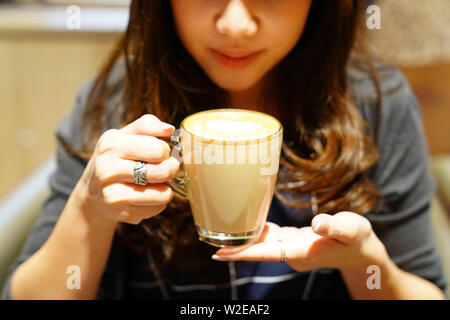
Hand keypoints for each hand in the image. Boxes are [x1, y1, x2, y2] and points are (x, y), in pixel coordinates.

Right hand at [75, 114, 179, 224]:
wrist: (93, 189)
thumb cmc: (117, 156)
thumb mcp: (127, 134)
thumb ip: (148, 125)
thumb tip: (168, 129)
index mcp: (111, 144)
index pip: (158, 149)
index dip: (165, 150)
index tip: (161, 152)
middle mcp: (107, 169)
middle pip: (162, 172)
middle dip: (171, 169)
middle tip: (167, 167)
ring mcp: (112, 194)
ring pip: (163, 194)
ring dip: (166, 187)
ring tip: (156, 181)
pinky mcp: (121, 213)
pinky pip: (158, 208)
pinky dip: (158, 202)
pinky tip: (146, 194)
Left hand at [213, 211, 390, 274]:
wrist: (362, 253)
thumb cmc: (358, 240)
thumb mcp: (351, 229)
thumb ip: (334, 226)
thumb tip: (317, 224)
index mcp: (301, 251)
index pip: (266, 253)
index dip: (242, 253)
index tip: (219, 254)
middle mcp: (292, 253)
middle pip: (258, 250)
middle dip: (235, 248)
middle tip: (210, 243)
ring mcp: (292, 249)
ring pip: (262, 244)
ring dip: (244, 241)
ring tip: (221, 234)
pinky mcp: (294, 242)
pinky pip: (271, 238)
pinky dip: (258, 233)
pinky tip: (247, 225)